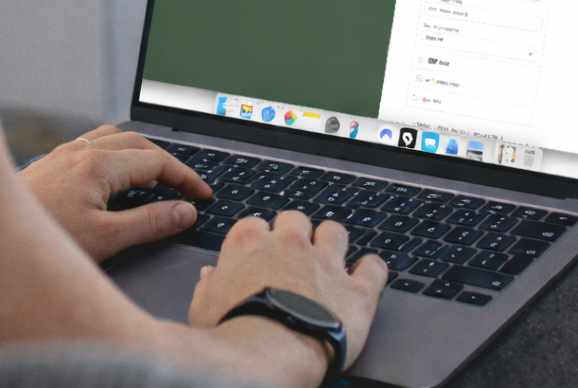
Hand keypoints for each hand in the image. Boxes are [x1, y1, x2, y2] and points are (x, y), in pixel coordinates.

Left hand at [18, 126, 211, 261]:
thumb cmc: (41, 239)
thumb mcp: (104, 239)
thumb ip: (149, 223)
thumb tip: (185, 211)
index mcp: (98, 165)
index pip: (156, 160)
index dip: (185, 176)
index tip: (202, 194)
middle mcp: (79, 151)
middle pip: (136, 142)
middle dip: (165, 161)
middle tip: (184, 186)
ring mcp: (60, 155)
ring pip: (110, 138)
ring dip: (136, 153)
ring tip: (151, 178)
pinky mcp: (46, 165)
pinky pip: (88, 146)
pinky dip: (111, 155)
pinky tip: (107, 180)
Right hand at [190, 213, 386, 374]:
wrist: (267, 357)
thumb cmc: (231, 335)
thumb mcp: (203, 307)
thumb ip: (208, 286)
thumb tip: (210, 276)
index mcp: (249, 243)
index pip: (254, 224)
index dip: (258, 241)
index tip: (259, 256)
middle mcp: (290, 243)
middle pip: (295, 219)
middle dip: (295, 234)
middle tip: (294, 257)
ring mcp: (326, 264)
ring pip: (335, 231)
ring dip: (332, 243)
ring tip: (329, 261)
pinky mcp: (356, 291)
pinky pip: (374, 267)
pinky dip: (371, 270)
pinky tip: (366, 276)